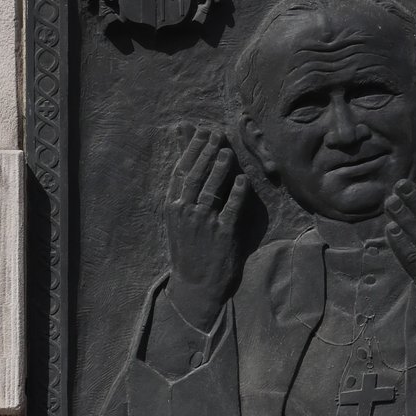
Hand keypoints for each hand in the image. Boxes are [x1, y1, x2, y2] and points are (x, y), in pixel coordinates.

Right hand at [164, 124, 248, 331]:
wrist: (195, 284)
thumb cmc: (188, 250)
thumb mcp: (179, 221)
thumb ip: (183, 193)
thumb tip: (185, 166)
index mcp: (173, 207)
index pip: (181, 171)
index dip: (191, 148)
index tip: (200, 131)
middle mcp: (186, 212)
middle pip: (195, 175)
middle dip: (205, 151)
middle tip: (216, 133)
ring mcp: (204, 223)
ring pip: (211, 189)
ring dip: (219, 168)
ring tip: (227, 151)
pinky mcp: (222, 234)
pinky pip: (231, 209)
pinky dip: (237, 193)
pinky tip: (242, 180)